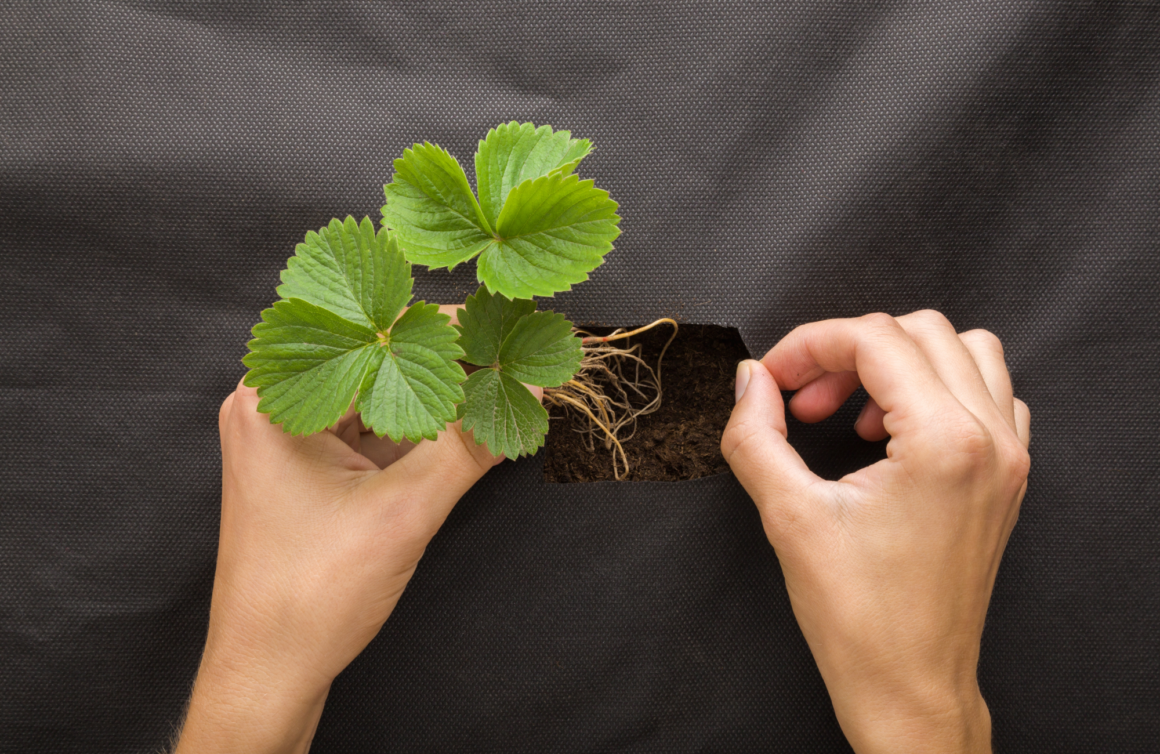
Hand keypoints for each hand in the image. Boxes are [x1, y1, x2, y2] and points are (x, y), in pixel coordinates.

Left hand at [176, 307, 532, 753]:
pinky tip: (474, 427)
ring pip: (385, 398)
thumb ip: (470, 444)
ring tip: (506, 384)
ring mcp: (297, 439)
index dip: (448, 328)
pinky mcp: (317, 469)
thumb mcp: (403, 512)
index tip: (507, 324)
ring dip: (443, 399)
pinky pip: (380, 433)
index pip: (374, 335)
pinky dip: (427, 433)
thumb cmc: (308, 597)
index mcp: (275, 399)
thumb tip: (527, 388)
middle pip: (381, 362)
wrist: (270, 672)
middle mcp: (279, 406)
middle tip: (517, 353)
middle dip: (452, 363)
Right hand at [721, 311, 1029, 753]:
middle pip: (920, 331)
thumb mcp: (788, 516)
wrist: (910, 684)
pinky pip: (990, 392)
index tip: (773, 379)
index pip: (875, 339)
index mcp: (945, 442)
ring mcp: (1009, 457)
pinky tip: (895, 429)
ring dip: (899, 361)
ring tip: (851, 410)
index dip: (809, 345)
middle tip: (801, 396)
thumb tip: (751, 381)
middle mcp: (990, 439)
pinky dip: (939, 388)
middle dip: (848, 350)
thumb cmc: (860, 618)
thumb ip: (756, 435)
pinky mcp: (1008, 477)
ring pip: (965, 350)